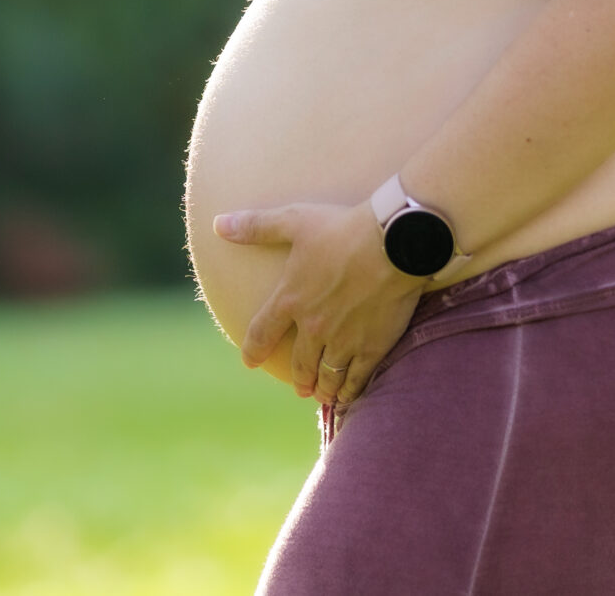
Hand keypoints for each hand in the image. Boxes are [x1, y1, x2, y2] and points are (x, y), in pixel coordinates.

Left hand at [214, 199, 426, 408]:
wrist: (395, 243)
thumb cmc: (343, 229)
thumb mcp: (295, 220)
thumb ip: (256, 226)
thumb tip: (219, 224)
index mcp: (291, 299)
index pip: (262, 332)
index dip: (253, 350)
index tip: (250, 361)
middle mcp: (314, 327)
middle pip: (300, 363)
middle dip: (299, 377)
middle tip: (301, 385)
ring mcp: (343, 341)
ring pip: (327, 375)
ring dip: (323, 387)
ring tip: (323, 394)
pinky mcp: (372, 346)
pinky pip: (356, 378)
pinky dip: (350, 390)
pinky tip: (349, 394)